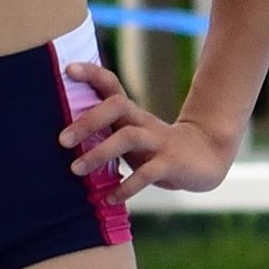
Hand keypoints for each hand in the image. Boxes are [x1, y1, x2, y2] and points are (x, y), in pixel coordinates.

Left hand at [61, 57, 236, 197]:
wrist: (206, 157)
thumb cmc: (156, 147)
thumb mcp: (131, 134)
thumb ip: (105, 131)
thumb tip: (62, 138)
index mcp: (131, 113)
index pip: (111, 85)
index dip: (91, 74)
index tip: (68, 70)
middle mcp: (143, 122)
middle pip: (116, 106)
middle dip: (88, 121)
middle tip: (62, 140)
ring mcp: (158, 141)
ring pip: (128, 137)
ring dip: (99, 153)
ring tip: (76, 169)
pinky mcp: (171, 163)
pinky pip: (147, 174)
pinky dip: (126, 187)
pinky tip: (110, 199)